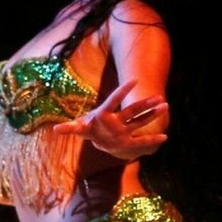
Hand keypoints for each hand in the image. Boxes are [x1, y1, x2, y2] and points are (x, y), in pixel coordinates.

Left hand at [53, 79, 168, 160]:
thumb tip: (56, 129)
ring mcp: (124, 128)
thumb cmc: (88, 128)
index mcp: (104, 113)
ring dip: (151, 114)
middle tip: (157, 97)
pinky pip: (140, 140)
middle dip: (144, 104)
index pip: (114, 100)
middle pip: (132, 110)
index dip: (123, 91)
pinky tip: (165, 137)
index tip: (134, 81)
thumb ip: (70, 128)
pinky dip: (151, 140)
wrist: (96, 136)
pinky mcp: (127, 139)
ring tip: (164, 105)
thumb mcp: (79, 128)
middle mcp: (117, 119)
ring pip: (139, 120)